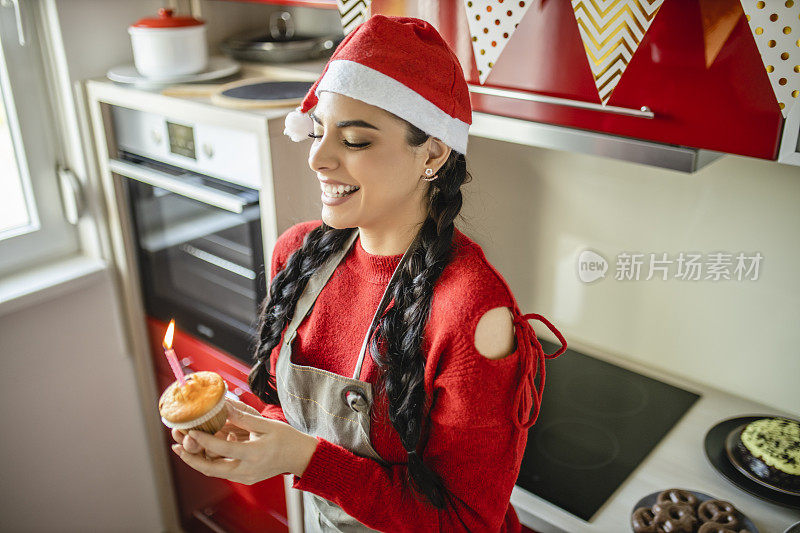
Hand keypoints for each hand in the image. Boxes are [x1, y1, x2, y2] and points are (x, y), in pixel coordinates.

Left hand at [170, 398, 318, 484]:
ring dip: (197, 461)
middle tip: (175, 446)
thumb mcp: (266, 424)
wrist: (300, 457)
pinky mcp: (245, 478)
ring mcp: (245, 477)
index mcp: (253, 454)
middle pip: (210, 468)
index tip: (190, 430)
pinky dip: (211, 461)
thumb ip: (243, 417)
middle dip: (190, 458)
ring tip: (182, 448)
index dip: (203, 439)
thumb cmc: (286, 438)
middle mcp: (246, 470)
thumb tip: (224, 406)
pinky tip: (205, 450)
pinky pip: (222, 471)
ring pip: (214, 472)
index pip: (221, 448)